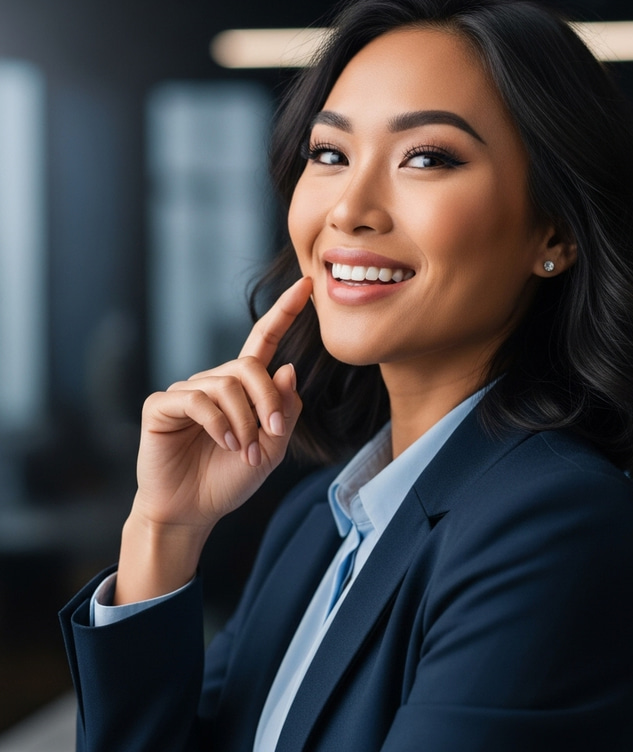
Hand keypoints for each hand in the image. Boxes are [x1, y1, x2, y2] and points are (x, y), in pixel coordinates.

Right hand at [116, 277, 311, 602]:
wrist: (193, 511)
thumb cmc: (230, 478)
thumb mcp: (272, 448)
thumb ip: (284, 410)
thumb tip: (289, 367)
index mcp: (243, 388)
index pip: (264, 340)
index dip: (284, 311)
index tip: (307, 285)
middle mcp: (214, 382)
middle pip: (249, 367)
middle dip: (267, 401)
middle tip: (270, 435)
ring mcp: (186, 391)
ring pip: (226, 385)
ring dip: (244, 421)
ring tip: (243, 450)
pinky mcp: (162, 405)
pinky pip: (198, 399)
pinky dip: (219, 422)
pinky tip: (225, 443)